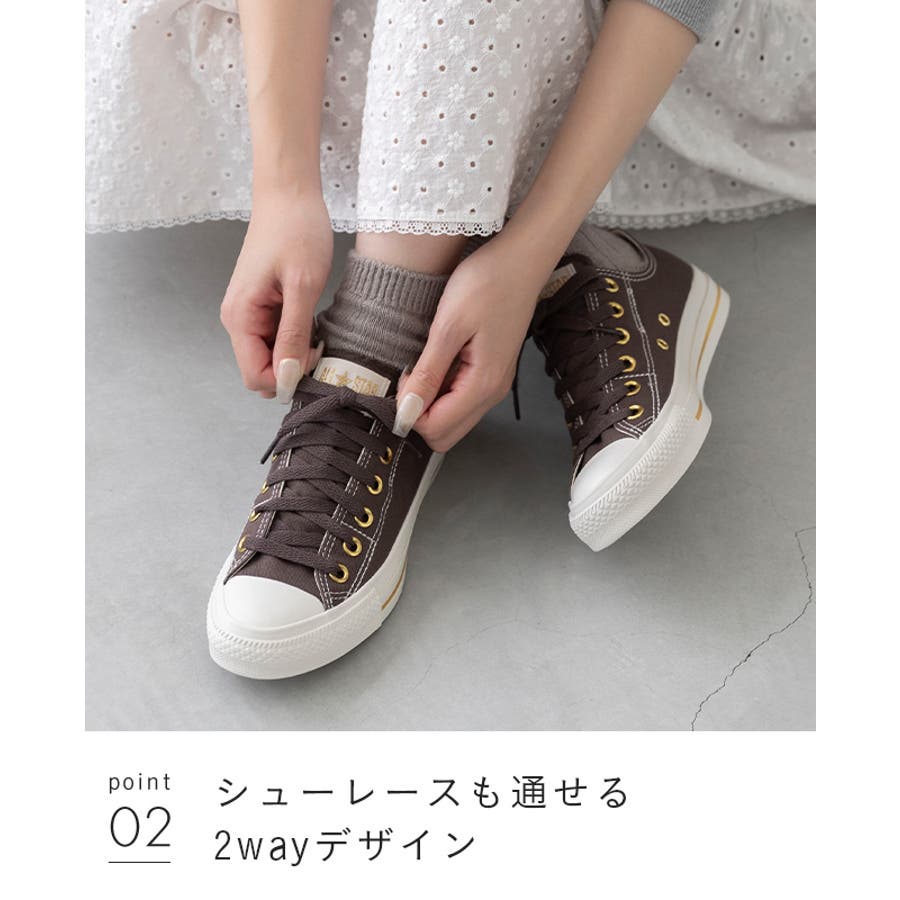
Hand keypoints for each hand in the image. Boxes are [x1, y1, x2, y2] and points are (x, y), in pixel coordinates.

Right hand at [220, 188, 332, 399]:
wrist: (290, 194)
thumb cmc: (297, 230)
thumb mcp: (302, 286)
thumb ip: (293, 335)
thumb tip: (287, 377)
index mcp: (240, 317)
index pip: (255, 377)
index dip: (286, 379)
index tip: (314, 358)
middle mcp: (238, 320)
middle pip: (262, 370)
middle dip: (292, 369)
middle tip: (320, 345)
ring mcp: (250, 314)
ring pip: (272, 356)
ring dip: (297, 353)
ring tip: (319, 329)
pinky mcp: (263, 307)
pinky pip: (278, 339)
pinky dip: (297, 339)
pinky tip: (313, 322)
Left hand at [394, 236, 551, 451]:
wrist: (520, 259)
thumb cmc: (488, 283)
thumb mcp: (448, 326)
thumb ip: (428, 373)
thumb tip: (407, 410)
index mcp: (483, 384)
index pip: (437, 429)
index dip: (409, 414)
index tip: (399, 383)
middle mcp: (492, 392)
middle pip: (446, 434)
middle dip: (419, 416)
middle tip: (406, 379)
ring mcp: (494, 384)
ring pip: (453, 419)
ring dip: (429, 403)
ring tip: (419, 366)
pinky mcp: (491, 372)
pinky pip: (461, 399)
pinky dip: (441, 391)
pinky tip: (434, 361)